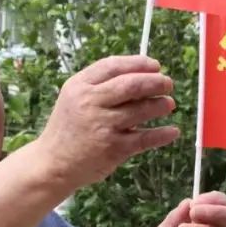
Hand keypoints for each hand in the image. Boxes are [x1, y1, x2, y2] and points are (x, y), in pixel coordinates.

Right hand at [37, 55, 179, 188]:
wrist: (53, 163)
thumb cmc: (69, 127)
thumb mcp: (74, 97)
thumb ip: (100, 84)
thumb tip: (140, 72)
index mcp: (80, 86)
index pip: (113, 66)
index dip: (139, 63)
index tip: (155, 66)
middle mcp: (90, 103)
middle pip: (131, 85)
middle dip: (156, 82)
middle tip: (168, 84)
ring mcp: (103, 126)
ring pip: (141, 110)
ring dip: (160, 105)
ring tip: (169, 104)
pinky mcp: (113, 149)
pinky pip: (144, 138)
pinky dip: (162, 134)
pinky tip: (172, 131)